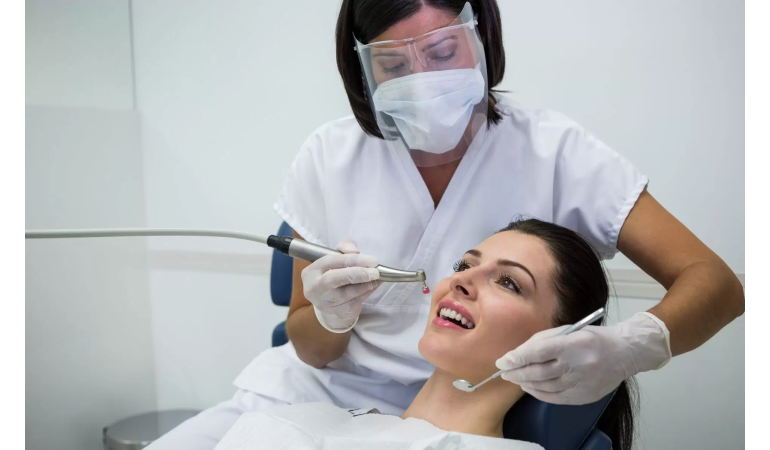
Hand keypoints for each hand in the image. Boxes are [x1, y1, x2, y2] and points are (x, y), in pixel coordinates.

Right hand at [301, 239, 381, 332]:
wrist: (332, 307)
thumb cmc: (334, 277)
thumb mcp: (337, 259)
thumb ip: (344, 249)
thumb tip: (355, 251)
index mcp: (310, 272)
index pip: (329, 261)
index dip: (351, 259)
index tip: (371, 259)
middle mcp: (314, 288)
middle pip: (334, 279)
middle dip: (357, 273)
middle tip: (375, 271)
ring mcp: (325, 302)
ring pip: (349, 292)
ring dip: (367, 283)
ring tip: (376, 277)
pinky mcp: (338, 312)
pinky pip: (357, 300)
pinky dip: (368, 291)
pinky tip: (373, 285)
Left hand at [495, 312, 670, 404]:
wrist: (624, 353)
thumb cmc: (592, 338)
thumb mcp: (568, 330)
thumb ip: (542, 341)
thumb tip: (518, 354)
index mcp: (573, 343)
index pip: (539, 352)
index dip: (518, 358)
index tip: (503, 361)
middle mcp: (578, 364)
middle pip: (539, 372)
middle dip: (518, 373)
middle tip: (505, 373)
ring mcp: (582, 383)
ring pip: (545, 387)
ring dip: (526, 383)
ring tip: (516, 379)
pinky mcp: (584, 396)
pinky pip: (555, 398)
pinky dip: (539, 393)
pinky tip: (531, 387)